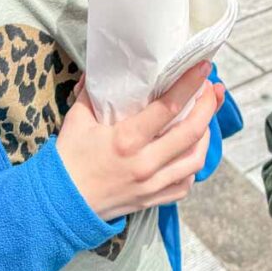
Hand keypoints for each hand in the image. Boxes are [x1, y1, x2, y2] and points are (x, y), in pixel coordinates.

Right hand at [56, 61, 224, 219]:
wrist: (58, 204)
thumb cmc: (68, 158)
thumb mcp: (78, 118)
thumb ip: (93, 91)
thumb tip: (104, 66)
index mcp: (126, 140)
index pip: (169, 108)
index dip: (191, 84)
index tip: (204, 67)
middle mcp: (144, 163)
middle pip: (191, 132)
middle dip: (208, 106)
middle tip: (213, 89)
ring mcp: (151, 185)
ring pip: (195, 159)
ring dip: (206, 135)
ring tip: (205, 117)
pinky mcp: (152, 200)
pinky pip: (185, 184)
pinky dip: (193, 165)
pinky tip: (191, 150)